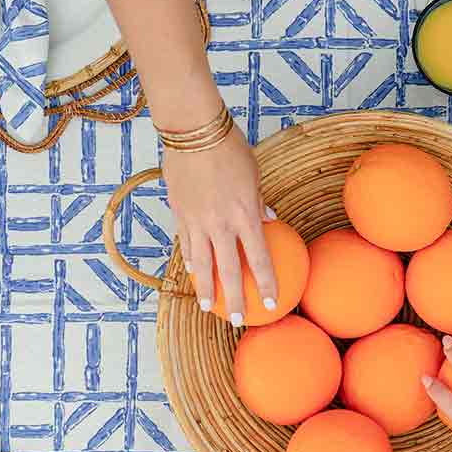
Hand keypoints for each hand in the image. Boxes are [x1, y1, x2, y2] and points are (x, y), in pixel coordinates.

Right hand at [162, 125, 277, 326]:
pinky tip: (192, 274)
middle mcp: (221, 223)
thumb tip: (270, 221)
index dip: (267, 284)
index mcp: (245, 214)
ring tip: (207, 307)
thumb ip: (259, 203)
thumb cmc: (229, 147)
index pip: (259, 258)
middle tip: (236, 321)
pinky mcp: (179, 213)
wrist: (192, 130)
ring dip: (205, 288)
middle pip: (229, 270)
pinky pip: (186, 244)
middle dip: (234, 299)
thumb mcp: (254, 175)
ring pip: (201, 264)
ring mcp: (197, 221)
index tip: (272, 303)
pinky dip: (189, 262)